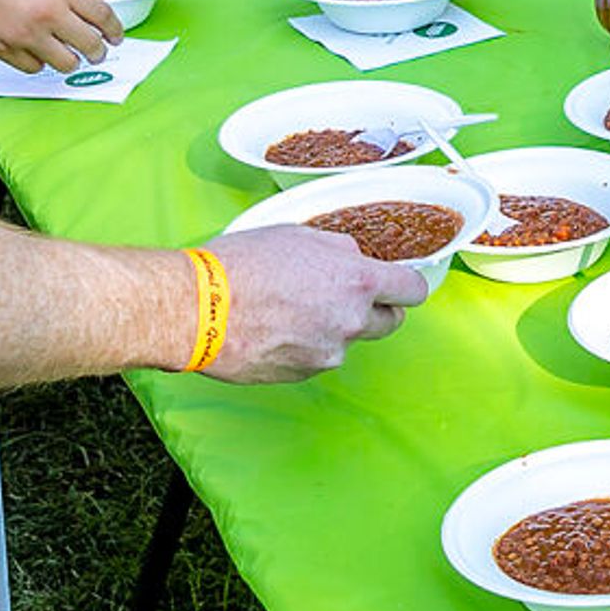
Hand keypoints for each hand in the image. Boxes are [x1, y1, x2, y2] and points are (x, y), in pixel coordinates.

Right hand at [0, 0, 125, 74]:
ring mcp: (27, 35)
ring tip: (68, 57)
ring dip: (69, 61)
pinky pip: (34, 68)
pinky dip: (38, 63)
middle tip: (98, 53)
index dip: (115, 30)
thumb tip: (79, 11)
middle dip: (98, 51)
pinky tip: (36, 55)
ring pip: (65, 63)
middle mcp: (48, 14)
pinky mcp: (5, 50)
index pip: (102, 16)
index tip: (116, 36)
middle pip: (90, 45)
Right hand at [199, 226, 430, 382]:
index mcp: (357, 282)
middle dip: (375, 310)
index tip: (397, 284)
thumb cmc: (242, 265)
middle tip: (344, 297)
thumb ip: (338, 250)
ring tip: (290, 309)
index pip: (413, 290)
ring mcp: (327, 354)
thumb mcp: (298, 235)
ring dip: (332, 328)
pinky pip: (316, 359)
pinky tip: (275, 328)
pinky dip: (305, 346)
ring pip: (347, 341)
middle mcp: (351, 323)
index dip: (405, 286)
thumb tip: (354, 258)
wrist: (196, 309)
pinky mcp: (302, 375)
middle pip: (389, 323)